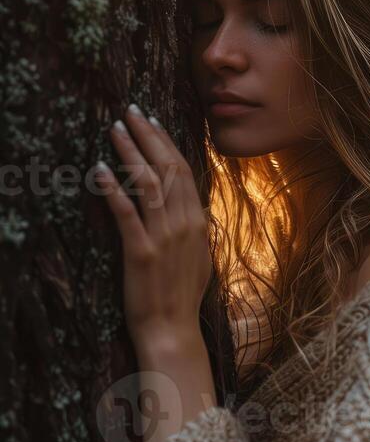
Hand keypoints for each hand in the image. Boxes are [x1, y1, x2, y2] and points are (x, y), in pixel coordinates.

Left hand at [94, 104, 211, 358]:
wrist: (174, 331)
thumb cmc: (182, 297)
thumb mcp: (199, 257)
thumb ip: (194, 229)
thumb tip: (191, 208)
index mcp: (198, 222)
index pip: (183, 169)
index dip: (166, 141)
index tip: (153, 120)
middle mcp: (184, 223)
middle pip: (167, 167)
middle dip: (148, 135)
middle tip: (131, 110)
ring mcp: (163, 237)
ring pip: (148, 183)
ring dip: (131, 153)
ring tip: (114, 130)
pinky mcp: (140, 253)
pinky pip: (126, 214)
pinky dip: (113, 190)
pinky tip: (99, 171)